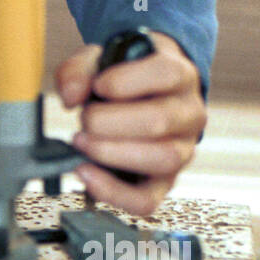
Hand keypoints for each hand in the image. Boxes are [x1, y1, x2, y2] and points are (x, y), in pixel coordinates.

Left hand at [55, 31, 206, 215]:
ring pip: (161, 159)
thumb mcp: (101, 60)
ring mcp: (182, 151)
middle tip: (84, 119)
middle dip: (108, 122)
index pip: (166, 74)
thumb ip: (79, 70)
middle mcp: (189, 114)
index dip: (125, 81)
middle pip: (160, 120)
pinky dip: (112, 192)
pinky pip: (146, 200)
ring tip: (82, 142)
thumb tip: (70, 97)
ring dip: (110, 153)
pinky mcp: (164, 183)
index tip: (98, 85)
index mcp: (180, 74)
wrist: (143, 100)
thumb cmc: (123, 78)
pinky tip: (86, 173)